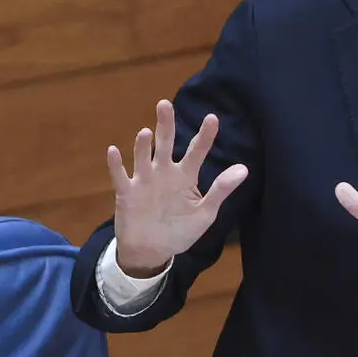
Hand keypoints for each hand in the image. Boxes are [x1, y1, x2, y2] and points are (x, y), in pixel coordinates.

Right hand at [109, 99, 247, 276]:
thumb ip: (221, 190)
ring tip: (146, 132)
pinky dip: (116, 164)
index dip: (205, 135)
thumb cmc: (180, 231)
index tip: (212, 118)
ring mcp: (144, 180)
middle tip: (165, 104)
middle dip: (165, 124)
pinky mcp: (127, 192)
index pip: (196, 151)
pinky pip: (120, 176)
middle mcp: (164, 172)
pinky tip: (113, 151)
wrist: (152, 252)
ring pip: (143, 157)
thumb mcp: (205, 213)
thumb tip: (244, 169)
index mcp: (185, 176)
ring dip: (142, 145)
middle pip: (165, 144)